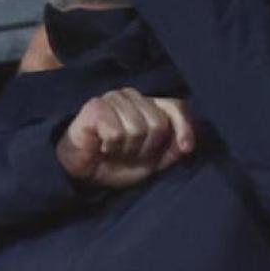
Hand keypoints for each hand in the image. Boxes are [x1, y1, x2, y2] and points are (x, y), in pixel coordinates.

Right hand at [55, 88, 194, 188]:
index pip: (176, 106)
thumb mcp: (153, 160)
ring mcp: (112, 99)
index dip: (183, 127)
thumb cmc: (115, 163)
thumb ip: (173, 149)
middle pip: (158, 123)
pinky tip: (100, 147)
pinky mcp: (95, 107)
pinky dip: (110, 147)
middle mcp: (131, 96)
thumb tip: (187, 144)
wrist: (82, 174)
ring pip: (137, 128)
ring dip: (126, 149)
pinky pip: (116, 133)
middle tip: (127, 153)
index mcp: (147, 104)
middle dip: (146, 147)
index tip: (185, 147)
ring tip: (112, 150)